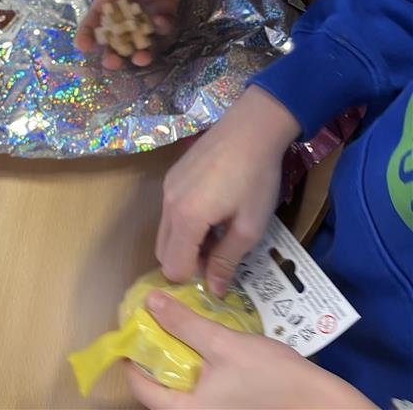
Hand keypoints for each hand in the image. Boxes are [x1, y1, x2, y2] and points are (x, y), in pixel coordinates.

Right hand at [75, 0, 184, 69]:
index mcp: (106, 7)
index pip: (93, 25)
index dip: (86, 37)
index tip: (83, 46)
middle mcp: (125, 20)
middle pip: (116, 44)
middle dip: (113, 56)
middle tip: (112, 62)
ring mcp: (146, 21)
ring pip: (142, 45)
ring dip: (141, 54)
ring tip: (140, 58)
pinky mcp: (166, 16)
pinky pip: (165, 30)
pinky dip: (163, 29)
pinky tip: (160, 22)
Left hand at [126, 292, 375, 409]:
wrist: (318, 404)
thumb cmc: (269, 377)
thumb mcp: (223, 344)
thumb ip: (184, 325)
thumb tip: (150, 302)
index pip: (140, 387)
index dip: (131, 354)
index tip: (131, 324)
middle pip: (159, 389)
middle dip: (153, 353)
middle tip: (154, 319)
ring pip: (179, 389)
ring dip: (174, 358)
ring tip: (176, 326)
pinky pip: (199, 391)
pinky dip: (193, 368)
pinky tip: (202, 345)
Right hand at [156, 85, 300, 295]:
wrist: (251, 128)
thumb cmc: (256, 178)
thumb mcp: (249, 225)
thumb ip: (227, 260)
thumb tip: (213, 291)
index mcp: (187, 219)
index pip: (173, 268)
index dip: (195, 277)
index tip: (220, 267)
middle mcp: (168, 204)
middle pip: (162, 252)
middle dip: (186, 262)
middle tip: (218, 252)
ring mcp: (167, 187)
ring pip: (165, 232)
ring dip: (185, 242)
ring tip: (217, 231)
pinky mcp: (171, 175)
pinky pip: (169, 211)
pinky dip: (184, 222)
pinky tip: (212, 208)